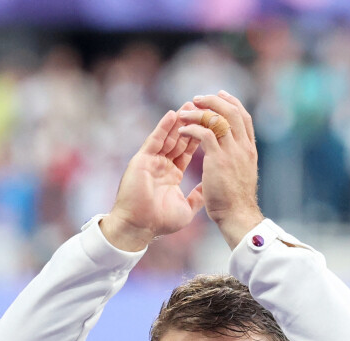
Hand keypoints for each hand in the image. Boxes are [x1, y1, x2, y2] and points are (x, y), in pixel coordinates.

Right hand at [100, 107, 202, 251]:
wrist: (139, 227)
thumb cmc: (160, 222)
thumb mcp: (186, 209)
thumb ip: (197, 197)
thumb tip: (208, 189)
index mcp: (172, 175)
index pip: (187, 152)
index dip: (198, 138)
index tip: (210, 126)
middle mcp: (162, 165)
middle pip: (178, 140)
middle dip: (191, 124)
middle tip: (202, 108)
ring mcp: (151, 161)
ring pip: (167, 136)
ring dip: (179, 121)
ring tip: (190, 105)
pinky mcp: (142, 160)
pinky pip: (154, 140)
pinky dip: (163, 127)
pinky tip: (173, 114)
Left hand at [177, 90, 262, 248]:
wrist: (237, 216)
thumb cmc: (236, 203)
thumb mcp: (241, 176)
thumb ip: (237, 162)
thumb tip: (230, 159)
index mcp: (249, 150)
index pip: (244, 118)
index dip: (232, 103)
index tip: (220, 97)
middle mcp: (243, 147)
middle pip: (232, 112)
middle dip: (213, 101)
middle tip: (197, 99)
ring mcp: (232, 152)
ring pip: (217, 119)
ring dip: (198, 112)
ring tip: (184, 113)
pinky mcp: (219, 159)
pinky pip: (205, 133)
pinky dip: (192, 128)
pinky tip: (183, 130)